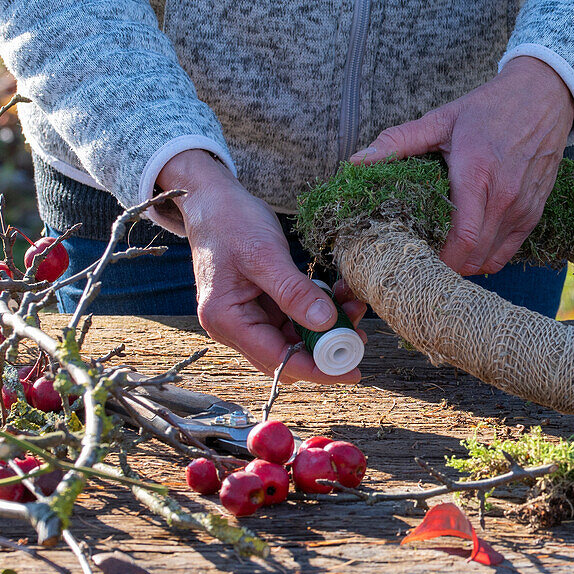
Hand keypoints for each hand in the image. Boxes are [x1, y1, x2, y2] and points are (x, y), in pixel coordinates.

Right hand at [156, 150, 366, 383]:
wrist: (213, 201)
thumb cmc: (230, 222)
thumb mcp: (264, 255)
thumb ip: (293, 291)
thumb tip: (326, 324)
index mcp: (226, 319)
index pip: (277, 359)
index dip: (317, 369)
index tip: (353, 372)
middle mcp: (234, 326)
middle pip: (288, 355)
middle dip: (325, 348)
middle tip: (360, 335)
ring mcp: (248, 317)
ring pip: (294, 338)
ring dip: (326, 329)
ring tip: (354, 307)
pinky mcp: (261, 305)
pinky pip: (294, 319)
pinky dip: (318, 311)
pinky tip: (339, 296)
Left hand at [350, 56, 573, 274]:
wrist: (544, 96)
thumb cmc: (490, 108)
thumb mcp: (441, 119)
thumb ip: (398, 141)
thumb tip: (357, 161)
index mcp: (476, 174)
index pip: (461, 238)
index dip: (437, 260)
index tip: (414, 258)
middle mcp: (504, 197)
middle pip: (473, 256)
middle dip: (444, 266)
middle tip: (420, 258)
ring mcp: (522, 208)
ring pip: (489, 259)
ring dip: (464, 263)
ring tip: (441, 253)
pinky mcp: (534, 213)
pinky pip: (507, 252)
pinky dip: (485, 257)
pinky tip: (468, 246)